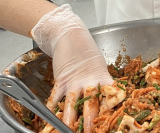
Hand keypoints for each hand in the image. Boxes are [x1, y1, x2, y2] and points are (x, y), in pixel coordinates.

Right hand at [31, 5, 112, 127]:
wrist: (70, 36)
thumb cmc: (87, 52)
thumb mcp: (99, 67)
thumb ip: (102, 83)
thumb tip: (108, 100)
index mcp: (102, 77)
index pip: (110, 95)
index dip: (111, 109)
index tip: (112, 121)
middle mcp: (89, 81)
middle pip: (91, 104)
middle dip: (91, 121)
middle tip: (91, 131)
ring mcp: (73, 81)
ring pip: (72, 104)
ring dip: (70, 120)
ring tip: (68, 131)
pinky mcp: (60, 80)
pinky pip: (55, 98)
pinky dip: (50, 110)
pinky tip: (47, 122)